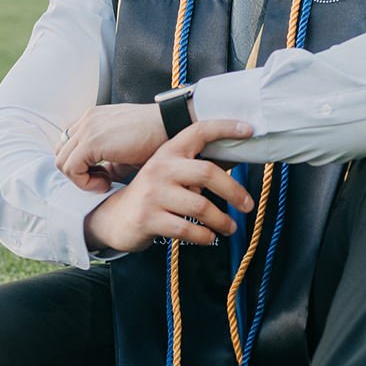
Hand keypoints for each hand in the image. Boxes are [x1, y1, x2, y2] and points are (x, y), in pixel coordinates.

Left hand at [55, 103, 168, 191]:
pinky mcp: (91, 141)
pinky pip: (71, 168)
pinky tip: (106, 183)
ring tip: (105, 183)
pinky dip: (84, 182)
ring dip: (81, 179)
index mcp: (94, 119)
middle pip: (61, 153)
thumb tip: (101, 179)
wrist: (173, 125)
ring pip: (62, 162)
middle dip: (78, 173)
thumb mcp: (127, 152)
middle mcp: (87, 120)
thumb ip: (109, 164)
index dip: (82, 166)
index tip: (104, 176)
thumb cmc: (157, 138)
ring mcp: (87, 128)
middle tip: (103, 181)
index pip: (70, 145)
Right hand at [81, 118, 257, 253]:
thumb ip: (197, 169)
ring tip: (230, 227)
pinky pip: (187, 228)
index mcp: (168, 153)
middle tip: (247, 205)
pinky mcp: (148, 218)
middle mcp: (160, 169)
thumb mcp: (171, 175)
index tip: (249, 131)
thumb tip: (236, 159)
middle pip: (207, 173)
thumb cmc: (153, 196)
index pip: (198, 132)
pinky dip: (205, 236)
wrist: (116, 219)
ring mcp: (152, 194)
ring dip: (222, 220)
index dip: (224, 128)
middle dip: (234, 191)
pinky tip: (209, 237)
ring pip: (200, 206)